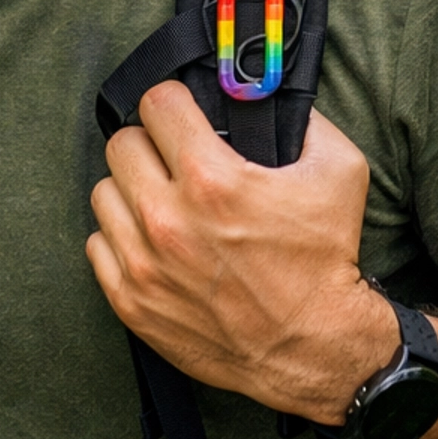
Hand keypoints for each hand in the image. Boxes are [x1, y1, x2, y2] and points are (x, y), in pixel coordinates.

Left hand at [87, 81, 393, 425]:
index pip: (156, 103)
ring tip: (162, 201)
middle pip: (121, 144)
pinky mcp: (131, 302)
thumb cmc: (325, 261)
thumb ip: (306, 119)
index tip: (184, 116)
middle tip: (174, 158)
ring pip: (103, 192)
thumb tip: (269, 91)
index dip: (175, 103)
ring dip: (131, 190)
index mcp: (212, 180)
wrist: (314, 347)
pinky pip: (97, 245)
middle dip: (150, 144)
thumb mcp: (341, 170)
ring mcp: (143, 263)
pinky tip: (152, 242)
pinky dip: (121, 238)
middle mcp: (167, 218)